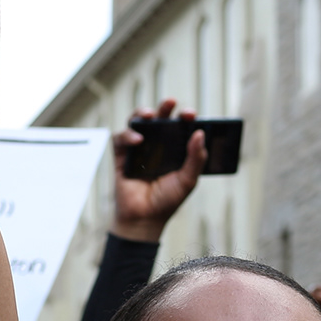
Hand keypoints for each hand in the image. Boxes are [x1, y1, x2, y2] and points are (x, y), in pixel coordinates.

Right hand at [110, 100, 203, 241]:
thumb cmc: (167, 200)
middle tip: (171, 102)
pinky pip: (121, 138)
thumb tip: (200, 134)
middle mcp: (156, 145)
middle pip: (159, 119)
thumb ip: (196, 158)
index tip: (190, 114)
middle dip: (164, 107)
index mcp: (174, 149)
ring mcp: (138, 149)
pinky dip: (128, 135)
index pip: (180, 127)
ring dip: (142, 113)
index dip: (185, 117)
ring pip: (137, 122)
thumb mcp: (188, 179)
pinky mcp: (122, 155)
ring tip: (150, 114)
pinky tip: (138, 140)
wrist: (145, 218)